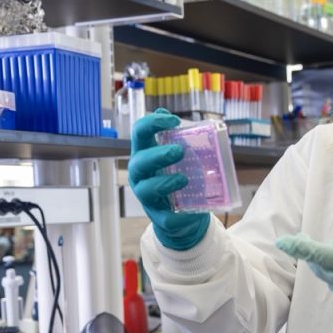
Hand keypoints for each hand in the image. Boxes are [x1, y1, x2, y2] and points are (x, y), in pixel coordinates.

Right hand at [128, 111, 209, 250]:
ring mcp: (147, 197)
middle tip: (179, 151)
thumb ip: (175, 138)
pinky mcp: (159, 217)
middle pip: (139, 162)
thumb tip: (167, 114)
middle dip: (158, 155)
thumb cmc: (178, 179)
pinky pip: (166, 218)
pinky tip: (193, 212)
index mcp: (145, 154)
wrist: (183, 216)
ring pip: (146, 189)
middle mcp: (141, 174)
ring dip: (165, 182)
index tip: (174, 121)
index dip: (152, 123)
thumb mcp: (178, 157)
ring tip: (184, 180)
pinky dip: (181, 216)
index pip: (139, 133)